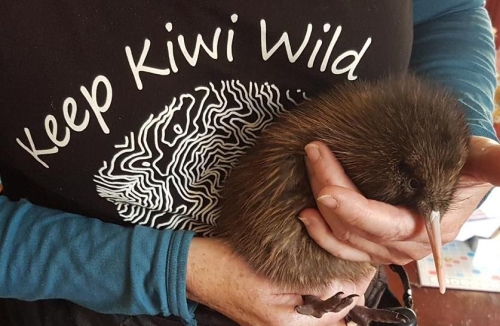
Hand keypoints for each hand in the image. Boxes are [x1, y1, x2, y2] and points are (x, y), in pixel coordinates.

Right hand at [186, 237, 374, 325]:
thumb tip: (347, 288)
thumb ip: (311, 286)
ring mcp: (279, 321)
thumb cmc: (227, 268)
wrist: (195, 268)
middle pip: (331, 314)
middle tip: (356, 261)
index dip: (356, 289)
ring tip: (340, 262)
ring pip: (318, 308)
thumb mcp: (272, 275)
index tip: (366, 266)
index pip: (339, 315)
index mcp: (289, 324)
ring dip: (331, 287)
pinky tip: (317, 270)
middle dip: (346, 289)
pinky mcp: (272, 311)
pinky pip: (303, 304)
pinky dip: (314, 288)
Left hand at [299, 137, 499, 264]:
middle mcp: (401, 246)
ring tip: (308, 172)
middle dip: (327, 189)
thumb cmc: (464, 165)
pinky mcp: (371, 243)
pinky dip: (322, 232)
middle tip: (314, 152)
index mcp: (424, 229)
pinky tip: (307, 213)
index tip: (325, 179)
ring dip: (319, 208)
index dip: (351, 206)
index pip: (380, 223)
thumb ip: (493, 163)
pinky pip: (341, 247)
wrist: (454, 176)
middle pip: (353, 227)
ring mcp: (383, 248)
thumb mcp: (479, 160)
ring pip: (341, 238)